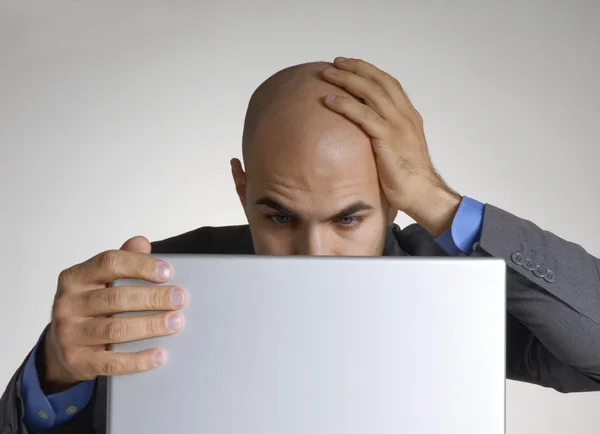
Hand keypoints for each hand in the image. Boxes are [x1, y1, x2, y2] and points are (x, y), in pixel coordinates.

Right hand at [42, 236, 186, 392]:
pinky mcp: (77, 361)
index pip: (110, 263)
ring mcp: (69, 334)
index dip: (140, 265)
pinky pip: (112, 362)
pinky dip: (138, 360)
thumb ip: (123, 261)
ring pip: (115, 329)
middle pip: (116, 298)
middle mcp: (68, 304)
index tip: (167, 272)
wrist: (60, 348)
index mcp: (75, 277)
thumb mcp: (100, 280)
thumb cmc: (90, 307)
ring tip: (175, 323)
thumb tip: (142, 243)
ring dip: (150, 326)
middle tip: (180, 299)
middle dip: (153, 298)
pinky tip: (159, 356)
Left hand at [321, 57, 460, 235]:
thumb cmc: (407, 176)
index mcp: (409, 116)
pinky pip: (363, 115)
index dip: (369, 71)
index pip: (389, 84)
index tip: (350, 65)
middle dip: (356, 68)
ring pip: (370, 93)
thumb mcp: (398, 148)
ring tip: (326, 74)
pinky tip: (329, 99)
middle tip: (335, 63)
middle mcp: (405, 115)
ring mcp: (397, 125)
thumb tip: (365, 132)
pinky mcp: (387, 138)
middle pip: (378, 82)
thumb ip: (386, 134)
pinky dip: (344, 104)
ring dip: (346, 80)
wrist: (421, 192)